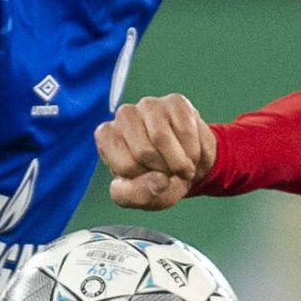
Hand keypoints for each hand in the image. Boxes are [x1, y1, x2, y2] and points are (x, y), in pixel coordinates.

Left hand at [95, 93, 214, 210]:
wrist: (189, 168)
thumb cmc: (157, 181)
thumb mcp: (141, 197)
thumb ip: (136, 196)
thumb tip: (159, 181)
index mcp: (107, 137)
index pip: (125, 165)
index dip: (143, 180)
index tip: (148, 177)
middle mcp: (123, 115)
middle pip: (143, 151)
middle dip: (162, 170)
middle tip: (167, 172)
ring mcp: (149, 105)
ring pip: (161, 138)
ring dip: (179, 163)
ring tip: (181, 167)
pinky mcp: (176, 102)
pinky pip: (185, 131)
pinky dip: (193, 152)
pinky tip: (191, 153)